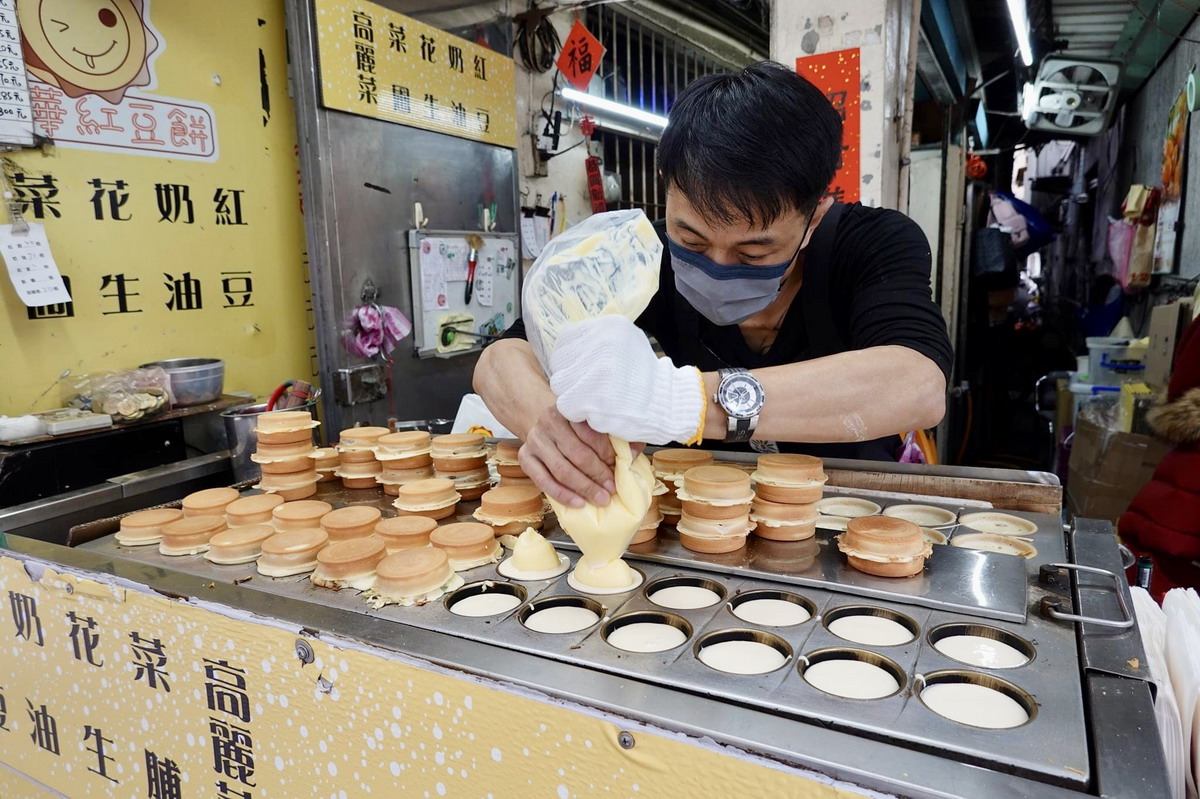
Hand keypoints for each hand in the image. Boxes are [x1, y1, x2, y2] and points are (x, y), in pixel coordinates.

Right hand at [519, 403, 619, 507]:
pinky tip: (578, 502)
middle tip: (612, 488)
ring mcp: (535, 440)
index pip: (590, 433)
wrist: (544, 423)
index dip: (606, 453)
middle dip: (597, 474)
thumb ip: (616, 435)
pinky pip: (544, 481)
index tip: (619, 468)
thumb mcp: (594, 423)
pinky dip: (562, 494)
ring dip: (583, 487)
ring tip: (600, 498)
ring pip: (561, 469)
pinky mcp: (525, 458)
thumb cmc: (574, 426)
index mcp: (569, 409)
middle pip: (577, 453)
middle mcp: (548, 422)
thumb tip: (634, 452)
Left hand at [549, 316, 704, 445]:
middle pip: (560, 363)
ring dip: (573, 394)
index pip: (565, 340)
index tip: (579, 369)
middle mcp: (599, 345)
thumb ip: (598, 341)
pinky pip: (567, 405)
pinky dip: (578, 411)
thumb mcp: (626, 342)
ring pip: (561, 384)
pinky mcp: (590, 398)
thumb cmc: (644, 376)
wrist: (667, 404)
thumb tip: (571, 346)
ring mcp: (594, 371)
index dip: (569, 358)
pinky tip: (596, 410)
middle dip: (571, 377)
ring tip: (593, 399)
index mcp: (608, 327)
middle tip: (588, 387)